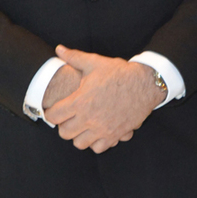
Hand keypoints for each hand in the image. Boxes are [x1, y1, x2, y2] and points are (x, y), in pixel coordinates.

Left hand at [43, 48, 160, 151]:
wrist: (145, 83)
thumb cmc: (119, 73)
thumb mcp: (95, 63)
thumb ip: (74, 57)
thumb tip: (59, 49)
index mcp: (80, 101)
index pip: (54, 116)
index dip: (51, 113)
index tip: (54, 110)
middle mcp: (89, 118)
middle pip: (64, 133)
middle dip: (64, 125)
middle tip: (68, 118)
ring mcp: (102, 129)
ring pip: (80, 143)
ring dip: (78, 135)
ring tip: (82, 126)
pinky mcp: (115, 135)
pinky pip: (98, 148)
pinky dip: (95, 142)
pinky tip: (97, 132)